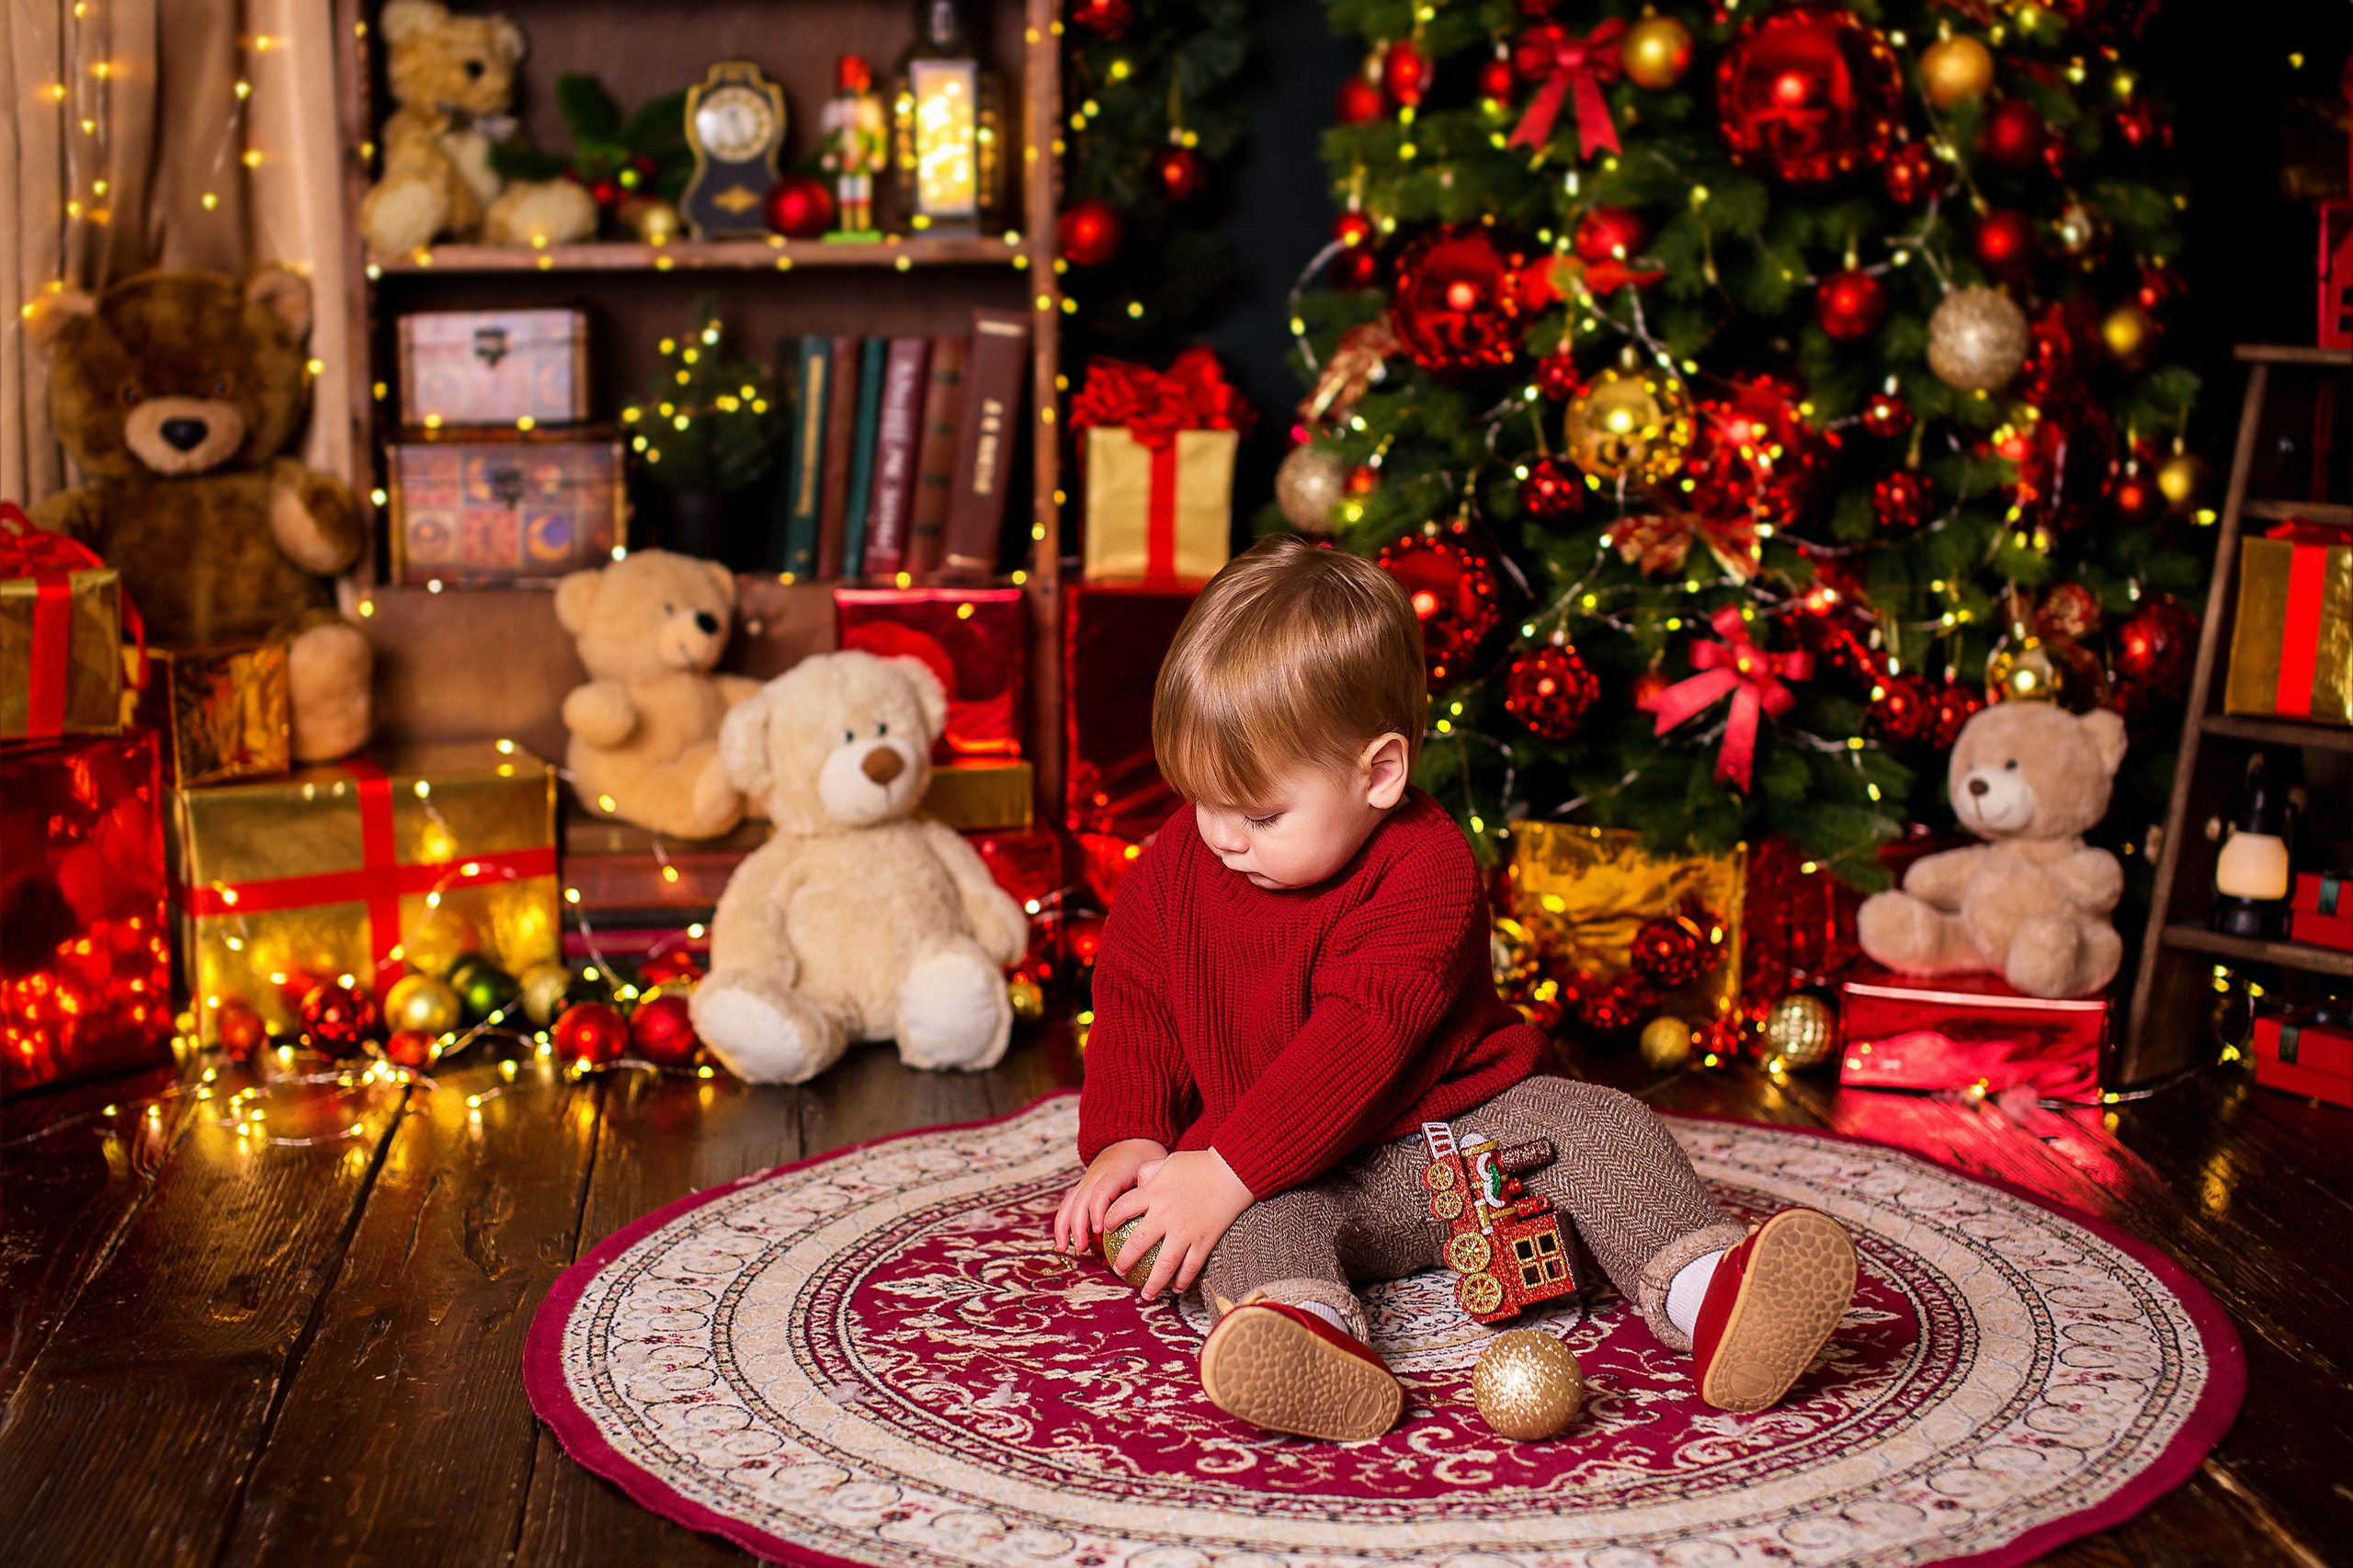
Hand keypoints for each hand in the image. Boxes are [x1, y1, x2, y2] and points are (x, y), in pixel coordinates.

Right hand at [1052, 1138, 1166, 1255]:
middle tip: (1082, 1247)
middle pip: (1081, 1200)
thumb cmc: (1143, 1156)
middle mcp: (1095, 1176)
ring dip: (1064, 1226)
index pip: (1101, 1191)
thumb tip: (1156, 1210)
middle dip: (1078, 1225)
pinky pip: (1068, 1204)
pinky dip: (1062, 1222)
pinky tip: (1062, 1242)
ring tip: (1062, 1248)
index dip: (1098, 1210)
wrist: (1128, 1139)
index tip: (1099, 1230)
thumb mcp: (1152, 1166)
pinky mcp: (1082, 1187)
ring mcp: (1086, 1181)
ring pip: (1069, 1202)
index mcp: (1114, 1172)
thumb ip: (1152, 1186)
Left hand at [1101, 1147, 1254, 1300]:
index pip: (1122, 1209)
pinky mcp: (1204, 1240)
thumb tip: (1139, 1184)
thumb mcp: (1168, 1161)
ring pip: (1164, 1264)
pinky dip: (1183, 1279)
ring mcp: (1185, 1231)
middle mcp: (1165, 1215)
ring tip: (1146, 1294)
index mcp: (1153, 1193)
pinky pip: (1191, 1265)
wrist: (1233, 1171)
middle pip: (1137, 1244)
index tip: (1107, 1228)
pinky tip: (1176, 1288)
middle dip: (1125, 1261)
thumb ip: (1149, 1172)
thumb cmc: (1200, 1164)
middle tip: (1119, 1271)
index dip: (1109, 1220)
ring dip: (1153, 1282)